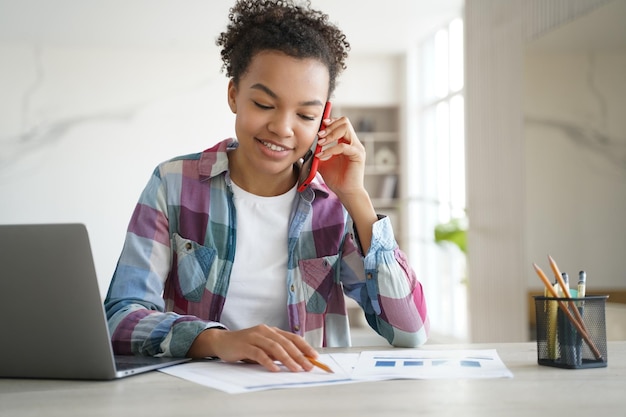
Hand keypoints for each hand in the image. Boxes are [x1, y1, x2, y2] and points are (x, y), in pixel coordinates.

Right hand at [188, 325, 318, 371]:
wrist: (222, 341)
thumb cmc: (245, 345)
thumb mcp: (263, 346)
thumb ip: (276, 351)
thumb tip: (296, 361)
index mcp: (272, 330)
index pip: (292, 337)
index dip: (305, 346)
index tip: (315, 356)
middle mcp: (265, 331)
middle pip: (286, 343)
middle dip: (299, 355)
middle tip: (308, 366)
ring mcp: (255, 337)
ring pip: (275, 347)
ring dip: (287, 359)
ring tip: (296, 369)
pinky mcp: (245, 345)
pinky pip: (259, 354)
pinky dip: (268, 362)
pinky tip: (275, 369)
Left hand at [315, 116, 377, 252]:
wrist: (345, 192)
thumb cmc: (336, 179)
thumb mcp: (322, 162)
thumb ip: (317, 152)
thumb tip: (304, 146)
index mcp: (346, 141)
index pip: (340, 123)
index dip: (330, 121)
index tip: (319, 126)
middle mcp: (353, 142)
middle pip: (344, 121)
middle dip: (329, 126)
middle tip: (318, 135)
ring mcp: (356, 147)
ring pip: (345, 129)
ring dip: (330, 134)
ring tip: (320, 143)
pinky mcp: (357, 155)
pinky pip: (343, 146)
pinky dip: (330, 150)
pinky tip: (321, 156)